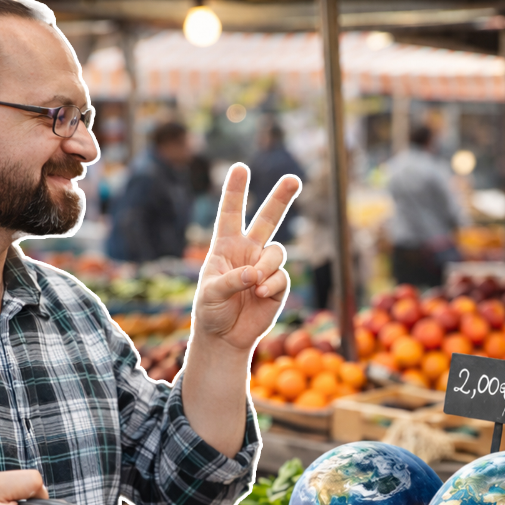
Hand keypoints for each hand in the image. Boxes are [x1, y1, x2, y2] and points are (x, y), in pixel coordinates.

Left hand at [192, 164, 300, 350]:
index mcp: (225, 245)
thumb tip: (256, 274)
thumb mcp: (210, 294)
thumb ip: (232, 280)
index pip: (230, 213)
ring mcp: (264, 266)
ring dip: (267, 266)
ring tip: (255, 284)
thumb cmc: (210, 311)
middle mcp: (248, 251)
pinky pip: (282, 276)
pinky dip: (272, 284)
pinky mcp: (277, 285)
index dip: (235, 190)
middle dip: (281, 198)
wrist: (225, 337)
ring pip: (277, 251)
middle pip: (267, 218)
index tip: (240, 167)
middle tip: (293, 179)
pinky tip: (260, 294)